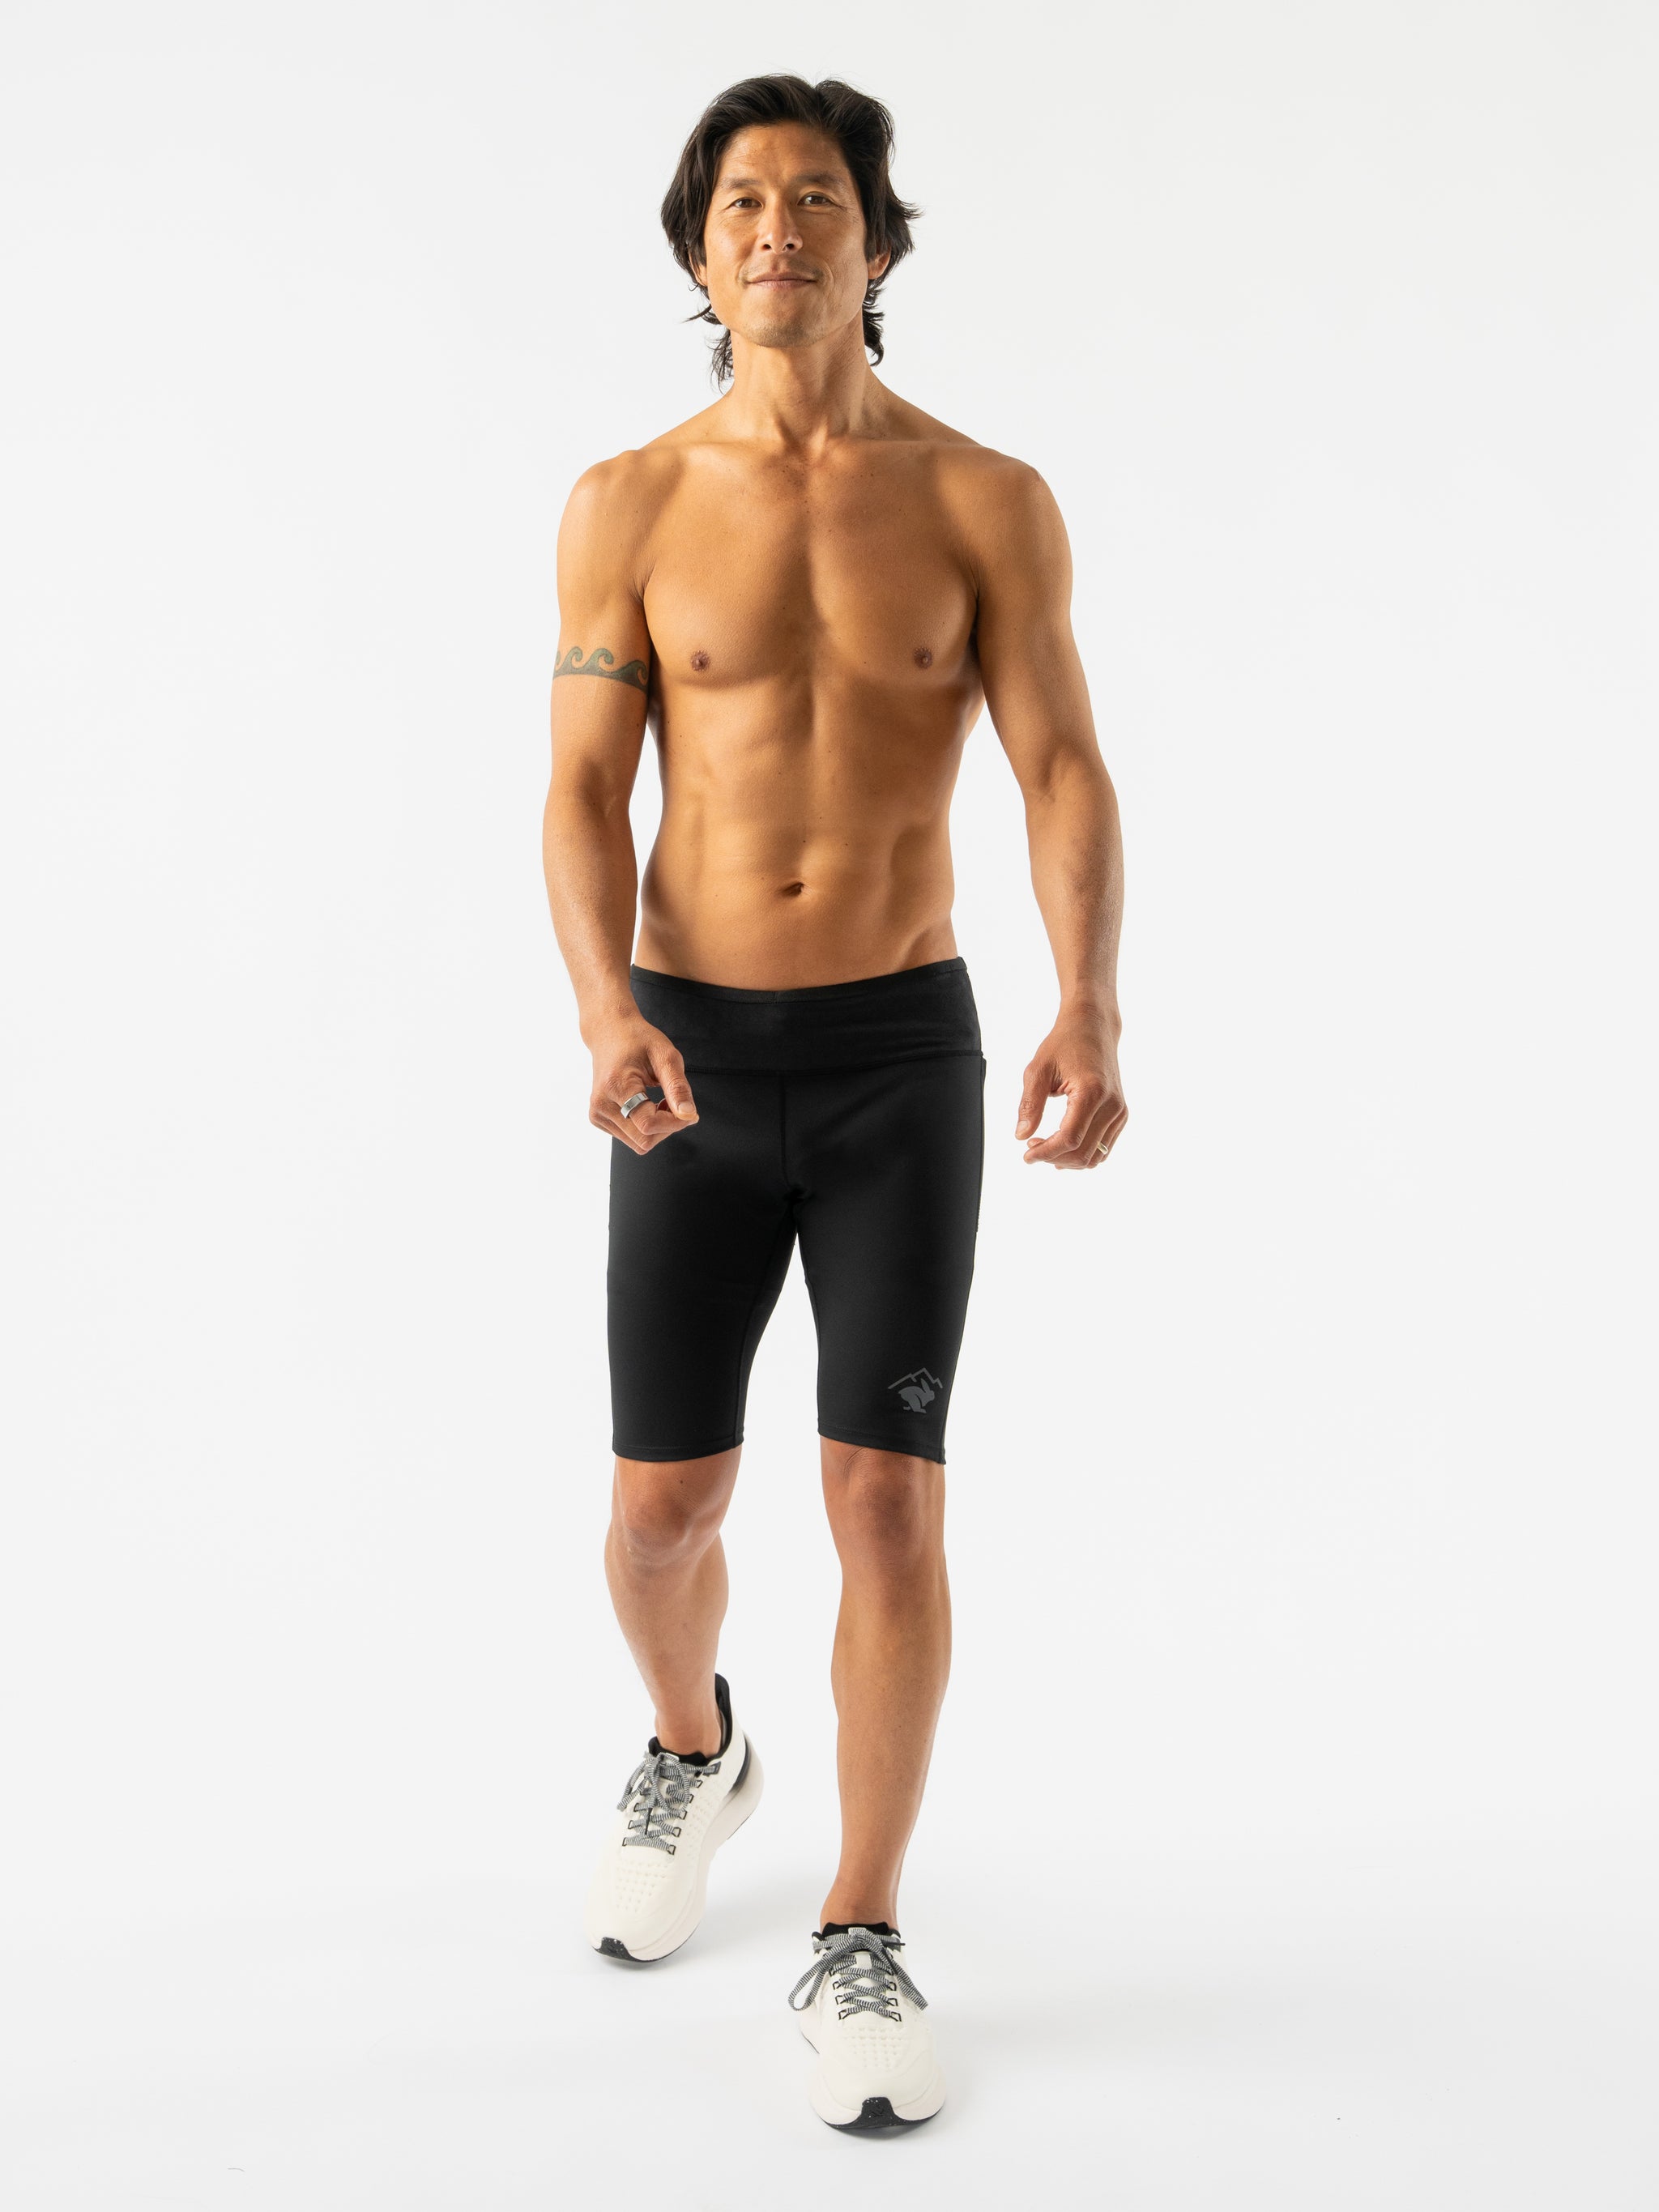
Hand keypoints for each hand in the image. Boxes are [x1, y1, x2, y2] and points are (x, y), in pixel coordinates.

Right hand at [588, 1015, 698, 1154]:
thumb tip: (688, 1116)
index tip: (689, 1110)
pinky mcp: (598, 1119)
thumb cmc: (638, 1040)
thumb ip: (678, 1087)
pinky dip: (645, 1126)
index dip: (675, 1123)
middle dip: (667, 1127)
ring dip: (657, 1128)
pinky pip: (631, 1138)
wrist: (609, 1032)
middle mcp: (601, 1105)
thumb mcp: (665, 1056)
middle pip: (644, 1141)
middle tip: (674, 1102)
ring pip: (639, 1144)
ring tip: (659, 1100)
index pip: (649, 1125)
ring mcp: (597, 1114)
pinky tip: (646, 1104)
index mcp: (616, 1086)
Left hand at [1015, 1011, 1126, 1169]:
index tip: (1026, 1155)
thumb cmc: (1065, 1044)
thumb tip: (1021, 1136)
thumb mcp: (1038, 1070)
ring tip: (1046, 1147)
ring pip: (1095, 1156)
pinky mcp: (1121, 1115)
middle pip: (1083, 1153)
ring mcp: (1119, 1112)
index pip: (1069, 1139)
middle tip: (1032, 1149)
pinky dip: (1082, 1154)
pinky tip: (1063, 1147)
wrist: (1093, 1028)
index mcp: (1091, 1092)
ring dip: (1068, 1160)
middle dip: (1054, 1158)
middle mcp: (1111, 1105)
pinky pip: (1103, 1148)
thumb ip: (1029, 1104)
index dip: (1046, 1152)